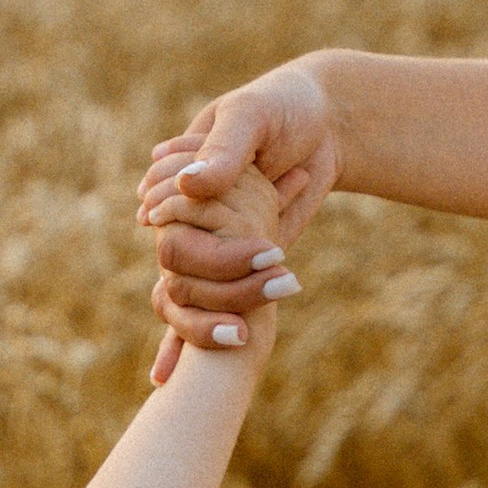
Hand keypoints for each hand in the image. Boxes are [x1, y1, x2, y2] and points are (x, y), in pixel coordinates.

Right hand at [137, 61, 339, 380]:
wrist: (326, 126)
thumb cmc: (282, 109)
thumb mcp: (251, 117)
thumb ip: (223, 151)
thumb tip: (190, 186)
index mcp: (176, 176)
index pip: (161, 211)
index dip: (184, 229)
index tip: (231, 234)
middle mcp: (184, 215)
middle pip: (176, 259)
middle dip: (215, 278)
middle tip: (265, 271)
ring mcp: (209, 244)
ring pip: (185, 291)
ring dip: (208, 315)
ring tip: (238, 334)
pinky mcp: (236, 265)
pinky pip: (206, 307)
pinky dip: (191, 338)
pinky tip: (167, 379)